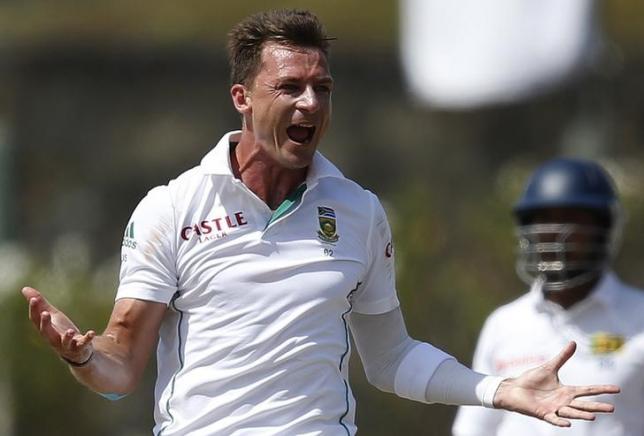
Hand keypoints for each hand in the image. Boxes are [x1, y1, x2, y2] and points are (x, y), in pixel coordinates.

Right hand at [22, 286, 95, 364]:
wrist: (77, 351)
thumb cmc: (61, 331)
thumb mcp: (52, 316)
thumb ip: (41, 304)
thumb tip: (25, 288)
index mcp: (46, 330)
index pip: (36, 321)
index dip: (34, 310)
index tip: (34, 299)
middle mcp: (53, 340)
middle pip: (47, 333)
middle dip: (45, 323)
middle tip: (45, 313)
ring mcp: (67, 346)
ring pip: (64, 343)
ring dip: (67, 337)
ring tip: (70, 330)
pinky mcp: (80, 348)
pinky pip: (83, 345)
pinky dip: (87, 339)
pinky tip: (92, 332)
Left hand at [493, 341, 619, 426]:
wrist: (515, 389)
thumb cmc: (532, 380)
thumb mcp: (549, 367)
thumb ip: (562, 357)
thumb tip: (573, 342)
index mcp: (567, 391)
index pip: (588, 391)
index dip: (602, 390)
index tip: (617, 389)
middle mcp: (564, 402)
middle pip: (584, 405)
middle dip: (598, 406)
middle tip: (612, 408)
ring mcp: (555, 409)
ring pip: (571, 413)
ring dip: (581, 415)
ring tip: (594, 416)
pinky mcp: (544, 414)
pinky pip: (554, 419)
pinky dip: (560, 421)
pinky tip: (568, 423)